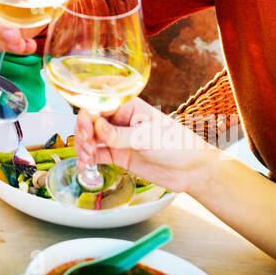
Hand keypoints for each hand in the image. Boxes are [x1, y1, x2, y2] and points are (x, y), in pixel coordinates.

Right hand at [76, 99, 219, 196]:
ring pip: (90, 137)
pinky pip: (97, 154)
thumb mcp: (147, 138)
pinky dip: (88, 158)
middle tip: (87, 146)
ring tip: (86, 158)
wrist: (192, 170)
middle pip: (90, 120)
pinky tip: (85, 165)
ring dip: (83, 146)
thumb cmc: (177, 144)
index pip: (100, 104)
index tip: (87, 128)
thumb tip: (97, 128)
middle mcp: (120, 119)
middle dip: (83, 132)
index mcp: (129, 105)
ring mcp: (118, 137)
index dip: (88, 115)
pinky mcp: (118, 155)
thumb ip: (120, 135)